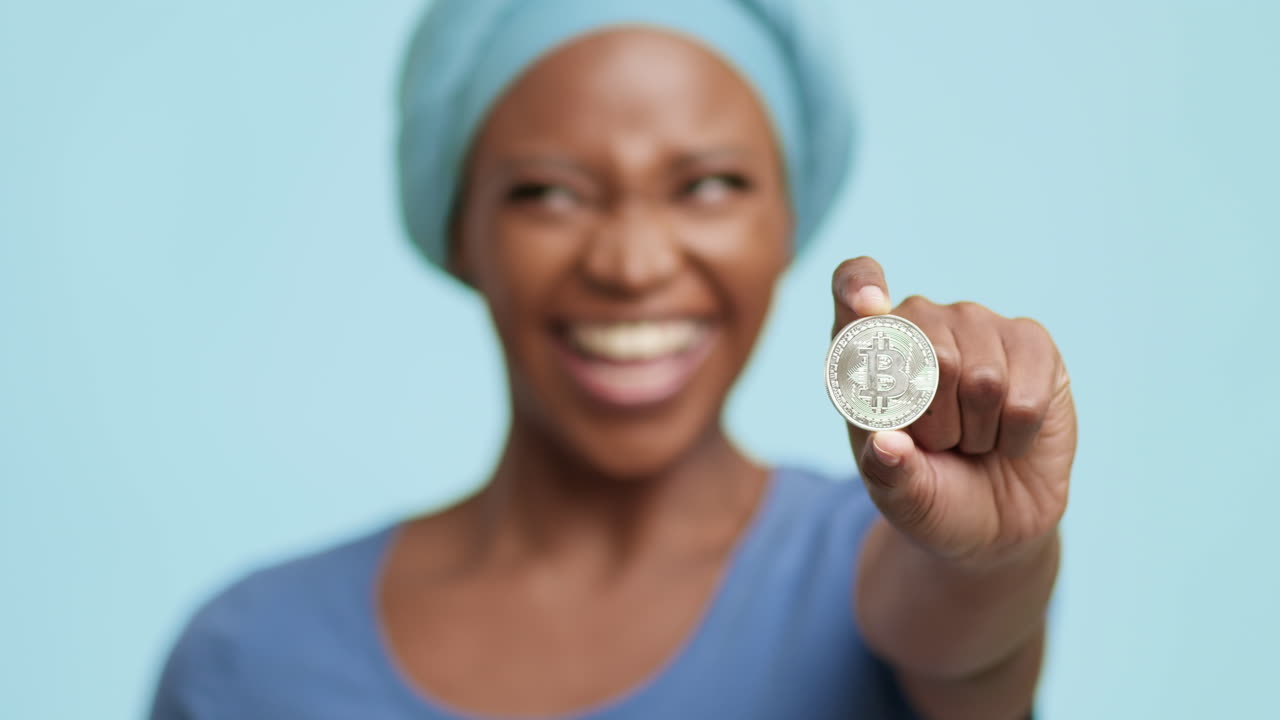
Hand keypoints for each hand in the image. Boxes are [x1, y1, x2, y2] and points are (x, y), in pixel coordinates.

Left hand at [832, 257, 1075, 569]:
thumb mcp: (897, 495)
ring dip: (976, 431)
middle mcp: (919, 320)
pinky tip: (1008, 435)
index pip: (851, 283)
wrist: (991, 517)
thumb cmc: (929, 493)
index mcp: (865, 347)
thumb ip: (886, 472)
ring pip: (982, 379)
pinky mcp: (1031, 341)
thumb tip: (886, 443)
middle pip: (930, 353)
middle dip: (935, 420)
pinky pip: (1024, 395)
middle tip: (937, 441)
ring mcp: (976, 324)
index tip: (871, 305)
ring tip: (970, 438)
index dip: (860, 287)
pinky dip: (1016, 434)